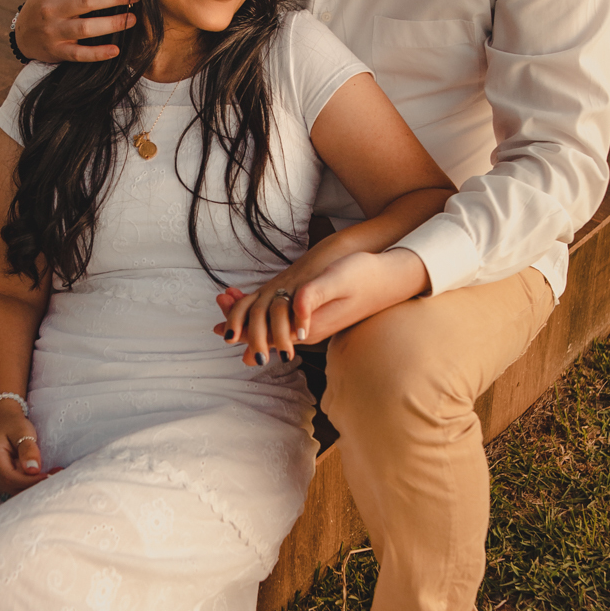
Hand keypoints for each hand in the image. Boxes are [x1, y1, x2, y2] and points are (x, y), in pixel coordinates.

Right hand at [0, 407, 57, 496]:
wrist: (5, 424)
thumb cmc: (14, 425)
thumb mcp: (22, 431)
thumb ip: (28, 449)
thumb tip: (33, 469)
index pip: (10, 478)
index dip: (30, 481)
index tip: (49, 476)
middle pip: (13, 487)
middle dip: (36, 485)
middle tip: (57, 475)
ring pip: (16, 490)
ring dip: (35, 486)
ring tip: (54, 474)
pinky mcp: (2, 481)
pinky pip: (17, 488)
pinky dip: (31, 485)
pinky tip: (44, 476)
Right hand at [14, 0, 137, 62]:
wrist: (21, 36)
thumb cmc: (47, 6)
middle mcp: (51, 9)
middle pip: (86, 1)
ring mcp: (53, 31)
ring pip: (86, 28)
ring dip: (112, 23)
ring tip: (132, 19)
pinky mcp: (57, 51)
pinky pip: (80, 54)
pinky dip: (99, 53)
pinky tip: (116, 50)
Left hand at [215, 250, 429, 362]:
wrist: (391, 278)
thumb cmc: (365, 275)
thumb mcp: (337, 281)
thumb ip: (314, 297)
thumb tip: (294, 315)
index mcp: (306, 327)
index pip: (264, 334)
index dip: (240, 325)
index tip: (221, 317)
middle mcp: (306, 331)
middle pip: (263, 333)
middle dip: (238, 322)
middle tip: (218, 307)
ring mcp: (311, 324)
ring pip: (271, 326)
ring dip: (249, 315)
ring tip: (228, 299)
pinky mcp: (316, 314)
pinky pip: (283, 318)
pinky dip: (265, 310)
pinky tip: (259, 302)